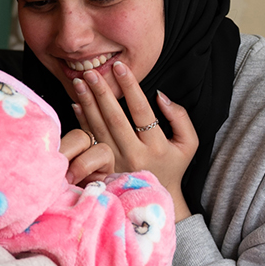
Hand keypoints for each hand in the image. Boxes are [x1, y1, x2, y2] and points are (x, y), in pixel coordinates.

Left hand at [69, 61, 198, 219]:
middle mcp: (134, 155)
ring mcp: (116, 163)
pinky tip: (75, 104)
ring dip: (88, 103)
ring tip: (79, 82)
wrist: (158, 199)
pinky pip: (91, 141)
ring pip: (99, 129)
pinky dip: (82, 121)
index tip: (120, 66)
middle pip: (115, 119)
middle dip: (102, 92)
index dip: (130, 87)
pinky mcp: (104, 168)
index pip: (141, 111)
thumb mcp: (189, 144)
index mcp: (156, 147)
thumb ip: (180, 118)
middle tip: (91, 71)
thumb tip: (160, 96)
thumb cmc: (174, 166)